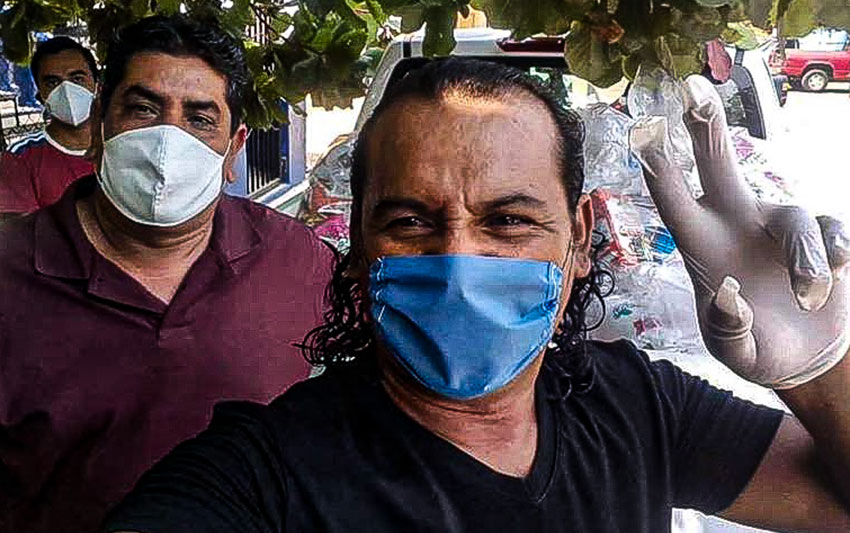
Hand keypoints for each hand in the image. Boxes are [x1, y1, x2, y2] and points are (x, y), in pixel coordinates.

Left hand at [630, 75, 849, 388]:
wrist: (803, 359)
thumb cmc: (756, 348)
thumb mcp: (734, 350)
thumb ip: (727, 327)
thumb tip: (727, 293)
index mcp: (703, 248)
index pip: (674, 201)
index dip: (659, 169)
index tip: (642, 132)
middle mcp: (737, 225)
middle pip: (719, 166)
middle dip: (707, 128)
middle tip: (693, 89)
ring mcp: (778, 228)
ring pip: (792, 215)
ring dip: (804, 256)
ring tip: (809, 293)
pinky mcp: (821, 238)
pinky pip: (831, 231)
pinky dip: (835, 252)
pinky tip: (835, 276)